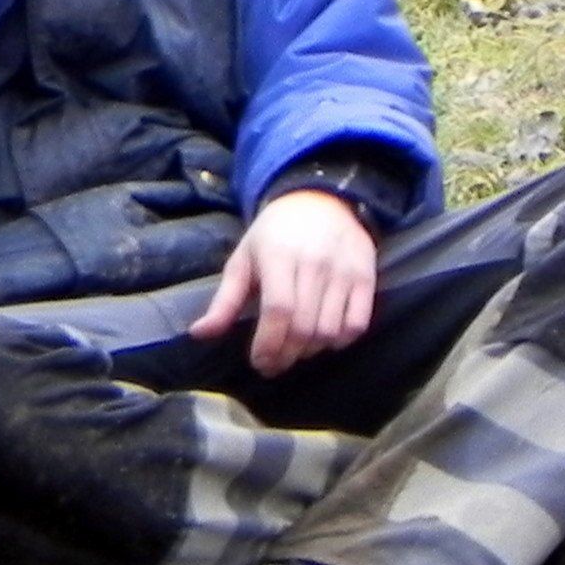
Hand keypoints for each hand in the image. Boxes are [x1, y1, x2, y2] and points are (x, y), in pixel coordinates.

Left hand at [188, 190, 378, 378]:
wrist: (320, 201)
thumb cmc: (274, 235)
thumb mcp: (243, 260)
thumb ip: (224, 301)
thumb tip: (198, 334)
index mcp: (278, 256)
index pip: (278, 310)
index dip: (269, 343)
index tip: (260, 362)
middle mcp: (314, 263)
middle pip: (304, 326)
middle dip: (286, 354)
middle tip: (274, 363)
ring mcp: (343, 271)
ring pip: (329, 331)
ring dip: (310, 351)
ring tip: (296, 350)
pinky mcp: (365, 277)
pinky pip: (357, 324)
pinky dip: (341, 341)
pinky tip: (325, 339)